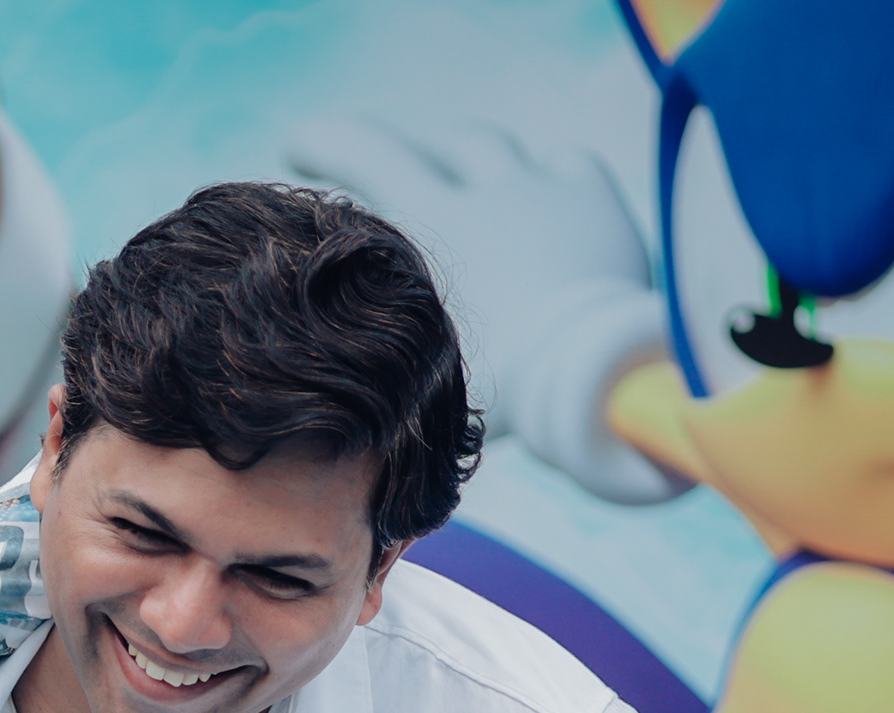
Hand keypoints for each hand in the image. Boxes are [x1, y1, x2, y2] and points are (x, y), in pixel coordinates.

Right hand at [281, 116, 682, 504]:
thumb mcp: (420, 366)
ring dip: (458, 158)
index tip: (299, 143)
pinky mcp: (592, 199)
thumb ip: (389, 331)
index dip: (326, 142)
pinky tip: (537, 193)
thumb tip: (349, 343)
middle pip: (419, 146)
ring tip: (447, 173)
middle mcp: (482, 190)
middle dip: (376, 144)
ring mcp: (540, 189)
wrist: (595, 375)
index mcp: (431, 223)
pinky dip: (541, 176)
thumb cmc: (503, 389)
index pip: (364, 154)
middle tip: (350, 152)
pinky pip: (561, 165)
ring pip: (486, 148)